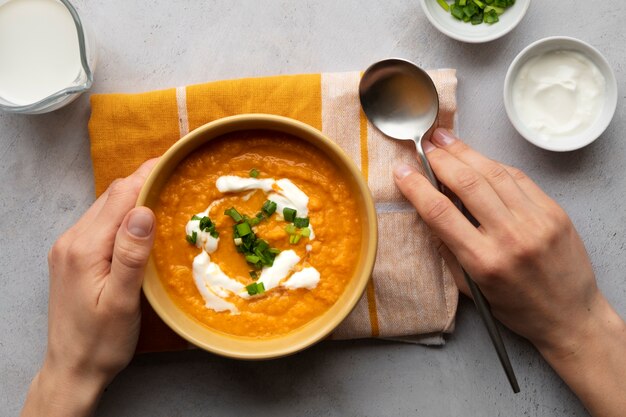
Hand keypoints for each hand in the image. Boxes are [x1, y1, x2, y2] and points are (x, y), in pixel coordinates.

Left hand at [21, 159, 156, 416]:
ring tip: (167, 195)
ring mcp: (70, 248)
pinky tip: (143, 223)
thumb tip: (143, 211)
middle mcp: (72, 240)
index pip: (120, 196)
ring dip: (135, 198)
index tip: (175, 161)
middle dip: (145, 182)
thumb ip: (130, 255)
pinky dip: (124, 215)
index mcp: (84, 248)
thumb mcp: (121, 302)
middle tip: (178, 177)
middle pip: (112, 196)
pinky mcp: (74, 257)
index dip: (148, 174)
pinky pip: (102, 224)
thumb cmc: (101, 342)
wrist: (72, 369)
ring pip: (106, 208)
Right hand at [393, 128, 625, 415]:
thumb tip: (428, 211)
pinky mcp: (554, 211)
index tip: (402, 172)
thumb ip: (448, 250)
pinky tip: (478, 158)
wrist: (570, 315)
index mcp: (484, 261)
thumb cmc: (516, 307)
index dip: (417, 187)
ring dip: (466, 153)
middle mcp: (511, 237)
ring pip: (494, 173)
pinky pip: (518, 178)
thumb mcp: (471, 289)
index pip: (441, 213)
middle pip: (468, 184)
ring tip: (446, 139)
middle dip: (442, 159)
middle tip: (426, 145)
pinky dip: (494, 164)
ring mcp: (536, 221)